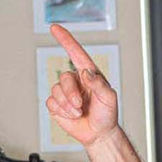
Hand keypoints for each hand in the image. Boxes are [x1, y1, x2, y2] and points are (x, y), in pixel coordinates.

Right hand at [45, 24, 118, 146]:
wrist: (99, 133)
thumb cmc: (107, 114)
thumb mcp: (109, 97)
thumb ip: (99, 83)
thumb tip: (86, 72)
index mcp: (89, 74)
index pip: (75, 53)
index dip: (65, 40)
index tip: (55, 28)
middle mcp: (76, 81)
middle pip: (64, 77)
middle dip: (71, 93)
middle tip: (80, 105)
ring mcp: (65, 93)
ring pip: (56, 90)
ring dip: (67, 104)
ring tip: (78, 112)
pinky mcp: (57, 105)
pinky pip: (51, 102)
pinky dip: (61, 110)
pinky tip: (71, 115)